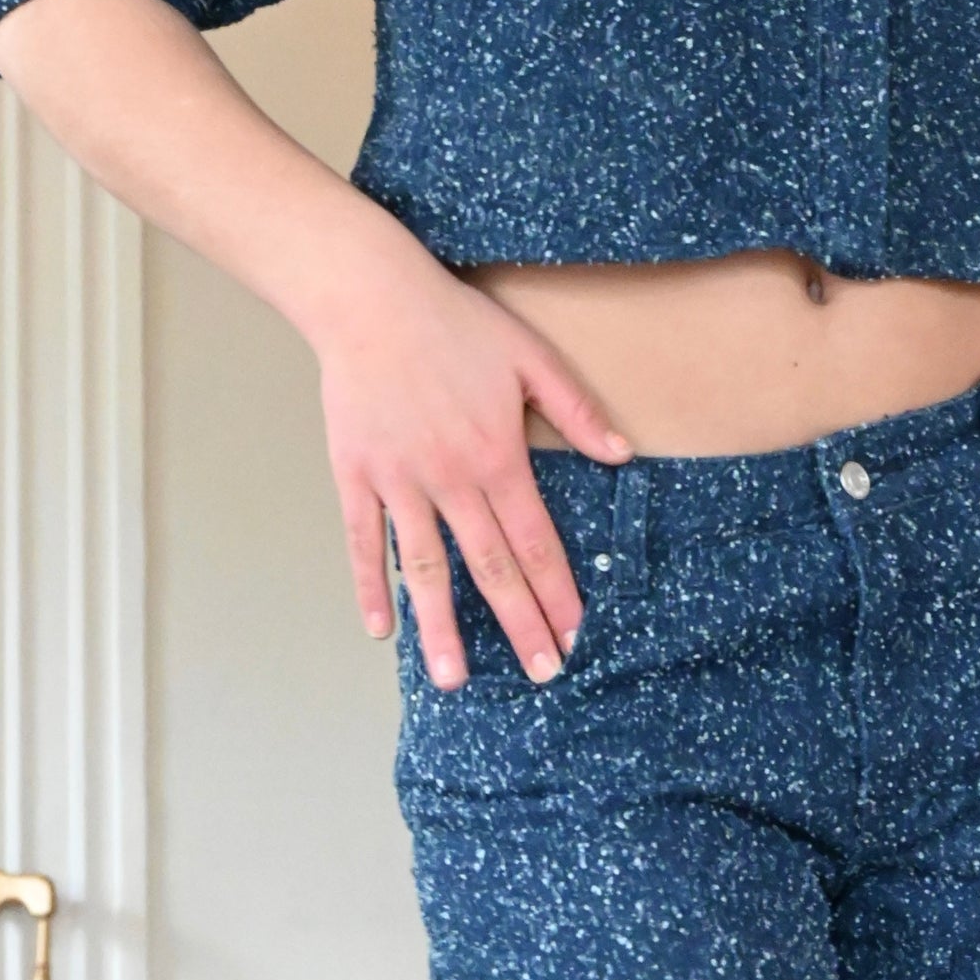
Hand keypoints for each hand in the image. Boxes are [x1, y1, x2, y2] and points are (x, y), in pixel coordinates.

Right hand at [311, 246, 629, 691]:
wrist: (371, 299)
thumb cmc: (456, 323)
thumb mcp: (531, 356)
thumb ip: (578, 409)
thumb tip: (623, 454)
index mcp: (498, 456)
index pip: (537, 542)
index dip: (558, 594)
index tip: (575, 637)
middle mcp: (450, 480)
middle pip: (490, 568)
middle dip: (519, 625)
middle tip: (541, 674)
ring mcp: (399, 482)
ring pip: (426, 570)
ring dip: (442, 629)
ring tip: (454, 680)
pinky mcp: (356, 476)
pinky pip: (364, 542)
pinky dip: (371, 588)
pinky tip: (381, 630)